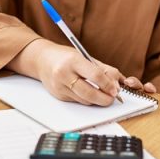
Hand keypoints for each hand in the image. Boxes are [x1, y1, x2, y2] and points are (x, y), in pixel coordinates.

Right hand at [13, 40, 151, 105]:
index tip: (115, 89)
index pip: (95, 75)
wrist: (42, 60)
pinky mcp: (59, 95)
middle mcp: (64, 74)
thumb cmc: (66, 57)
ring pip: (84, 100)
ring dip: (97, 100)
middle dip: (104, 98)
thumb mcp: (85, 57)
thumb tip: (117, 83)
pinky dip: (86, 99)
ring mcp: (60, 86)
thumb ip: (102, 69)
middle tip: (112, 98)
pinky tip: (90, 93)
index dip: (108, 85)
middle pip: (89, 92)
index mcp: (73, 61)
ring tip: (103, 95)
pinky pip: (78, 101)